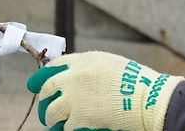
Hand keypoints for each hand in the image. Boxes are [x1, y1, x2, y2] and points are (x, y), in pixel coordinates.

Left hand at [26, 51, 183, 130]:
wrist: (147, 99)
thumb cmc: (136, 83)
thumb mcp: (110, 65)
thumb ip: (89, 70)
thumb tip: (74, 79)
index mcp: (84, 61)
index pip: (53, 66)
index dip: (43, 76)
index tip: (36, 84)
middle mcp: (74, 77)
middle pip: (47, 88)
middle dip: (44, 100)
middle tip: (46, 109)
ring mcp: (74, 99)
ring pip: (51, 112)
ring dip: (52, 119)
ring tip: (56, 124)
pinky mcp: (79, 119)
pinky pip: (65, 128)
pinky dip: (67, 129)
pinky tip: (74, 129)